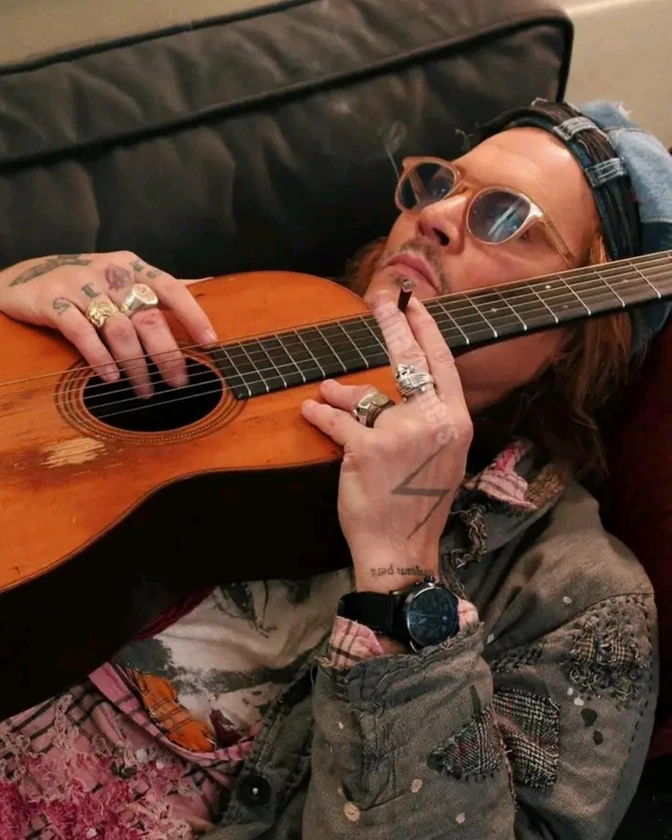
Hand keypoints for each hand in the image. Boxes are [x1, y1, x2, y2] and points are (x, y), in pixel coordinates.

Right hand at [0, 252, 216, 397]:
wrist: (23, 276)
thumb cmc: (84, 282)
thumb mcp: (121, 275)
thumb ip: (158, 285)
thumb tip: (206, 284)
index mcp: (132, 266)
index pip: (171, 288)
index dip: (193, 315)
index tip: (210, 343)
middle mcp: (110, 272)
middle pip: (147, 316)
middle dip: (167, 354)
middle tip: (179, 382)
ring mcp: (80, 285)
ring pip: (118, 329)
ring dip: (136, 364)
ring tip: (145, 390)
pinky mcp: (52, 301)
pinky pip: (80, 332)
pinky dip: (99, 357)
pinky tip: (111, 377)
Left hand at [301, 291, 472, 592]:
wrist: (401, 549)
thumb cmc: (416, 504)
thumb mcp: (433, 459)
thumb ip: (413, 420)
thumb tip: (367, 392)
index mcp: (456, 423)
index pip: (443, 366)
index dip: (427, 332)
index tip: (416, 307)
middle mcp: (435, 423)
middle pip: (410, 363)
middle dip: (393, 327)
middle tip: (381, 301)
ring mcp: (402, 434)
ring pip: (366, 397)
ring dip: (342, 393)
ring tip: (327, 393)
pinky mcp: (368, 449)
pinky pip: (338, 421)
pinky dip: (320, 416)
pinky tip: (310, 410)